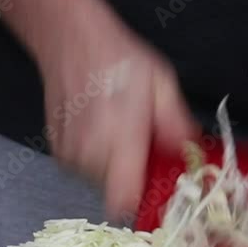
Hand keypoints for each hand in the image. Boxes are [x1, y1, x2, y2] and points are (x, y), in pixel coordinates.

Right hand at [35, 15, 197, 219]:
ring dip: (113, 167)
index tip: (154, 190)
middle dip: (133, 177)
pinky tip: (99, 129)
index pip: (123, 203)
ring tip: (118, 131)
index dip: (141, 205)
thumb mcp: (162, 85)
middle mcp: (90, 154)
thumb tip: (189, 155)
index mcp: (120, 141)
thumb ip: (177, 125)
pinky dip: (94, 158)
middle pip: (117, 194)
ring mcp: (70, 156)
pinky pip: (83, 171)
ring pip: (99, 184)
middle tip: (142, 147)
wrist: (71, 42)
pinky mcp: (58, 153)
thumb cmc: (119, 59)